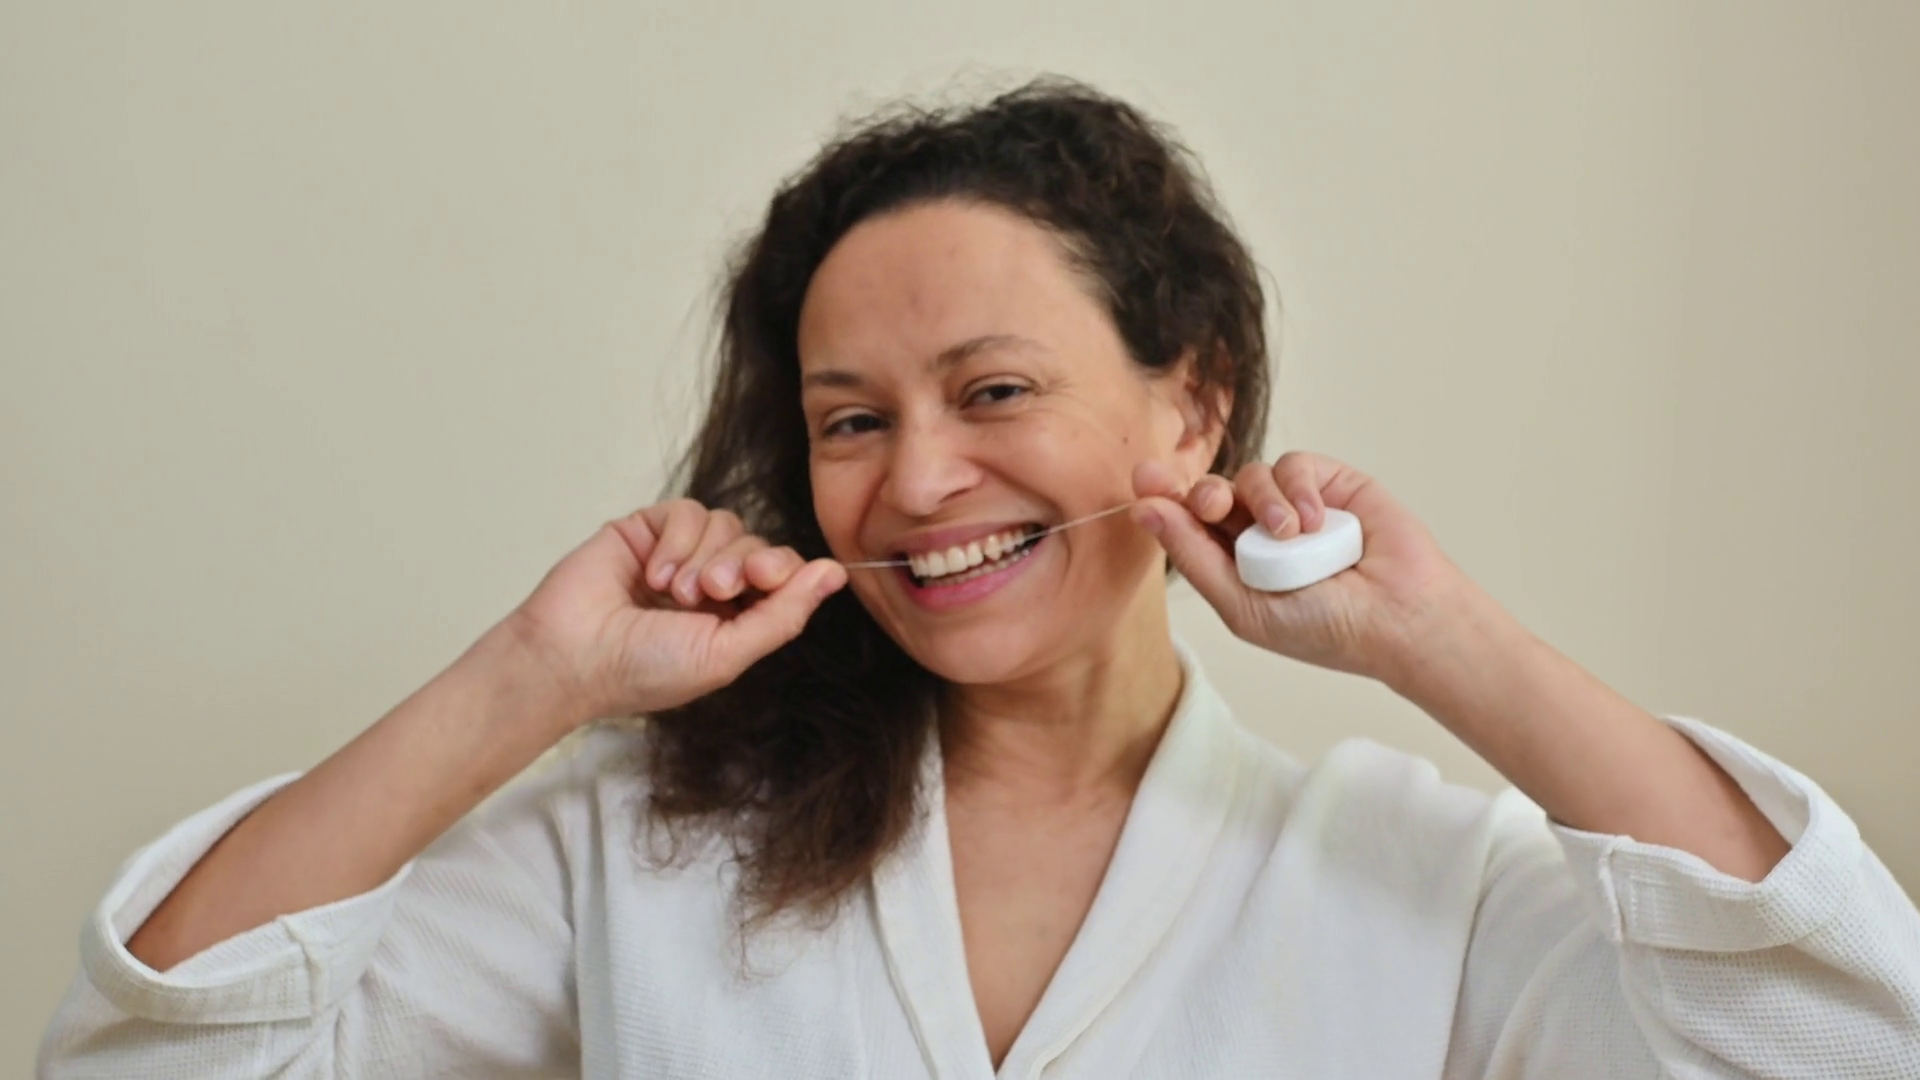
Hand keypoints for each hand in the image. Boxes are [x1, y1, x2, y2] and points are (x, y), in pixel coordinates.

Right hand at [502, 499, 847, 722]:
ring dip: (704, 557)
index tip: (760, 581)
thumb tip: (836, 573)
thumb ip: (784, 614)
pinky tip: (654, 574)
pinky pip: (687, 510)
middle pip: (758, 545)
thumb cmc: (642, 670)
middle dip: (741, 566)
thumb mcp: (727, 653)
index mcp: (736, 618)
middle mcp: (713, 583)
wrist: (570, 656)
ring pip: (726, 524)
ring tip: (674, 593)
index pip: (783, 576)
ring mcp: (680, 554)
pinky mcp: (648, 529)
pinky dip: (677, 540)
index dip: (781, 571)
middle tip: (710, 592)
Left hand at [1130, 451, 1470, 680]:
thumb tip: (1144, 511)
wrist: (1398, 617)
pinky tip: (1318, 522)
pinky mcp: (1329, 482)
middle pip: (1209, 492)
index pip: (1184, 523)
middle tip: (1212, 505)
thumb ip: (1193, 558)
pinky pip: (1294, 465)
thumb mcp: (1243, 605)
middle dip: (1203, 493)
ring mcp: (1293, 506)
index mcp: (1230, 564)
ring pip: (1250, 476)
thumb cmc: (1325, 627)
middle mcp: (1256, 531)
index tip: (1144, 481)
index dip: (1162, 498)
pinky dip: (1299, 490)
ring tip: (1292, 535)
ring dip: (1264, 501)